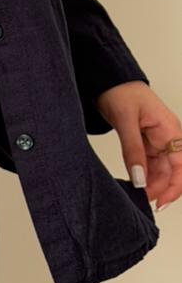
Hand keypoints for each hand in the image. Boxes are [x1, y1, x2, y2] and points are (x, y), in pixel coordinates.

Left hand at [94, 80, 181, 209]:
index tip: (158, 202)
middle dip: (158, 188)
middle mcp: (168, 137)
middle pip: (171, 171)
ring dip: (149, 183)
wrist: (107, 80)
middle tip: (138, 200)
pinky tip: (132, 183)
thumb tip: (139, 179)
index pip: (181, 166)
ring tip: (133, 194)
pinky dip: (142, 174)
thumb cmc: (120, 91)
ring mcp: (157, 140)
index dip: (174, 187)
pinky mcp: (145, 142)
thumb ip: (132, 150)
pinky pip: (148, 164)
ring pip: (160, 170)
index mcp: (170, 130)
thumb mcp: (125, 121)